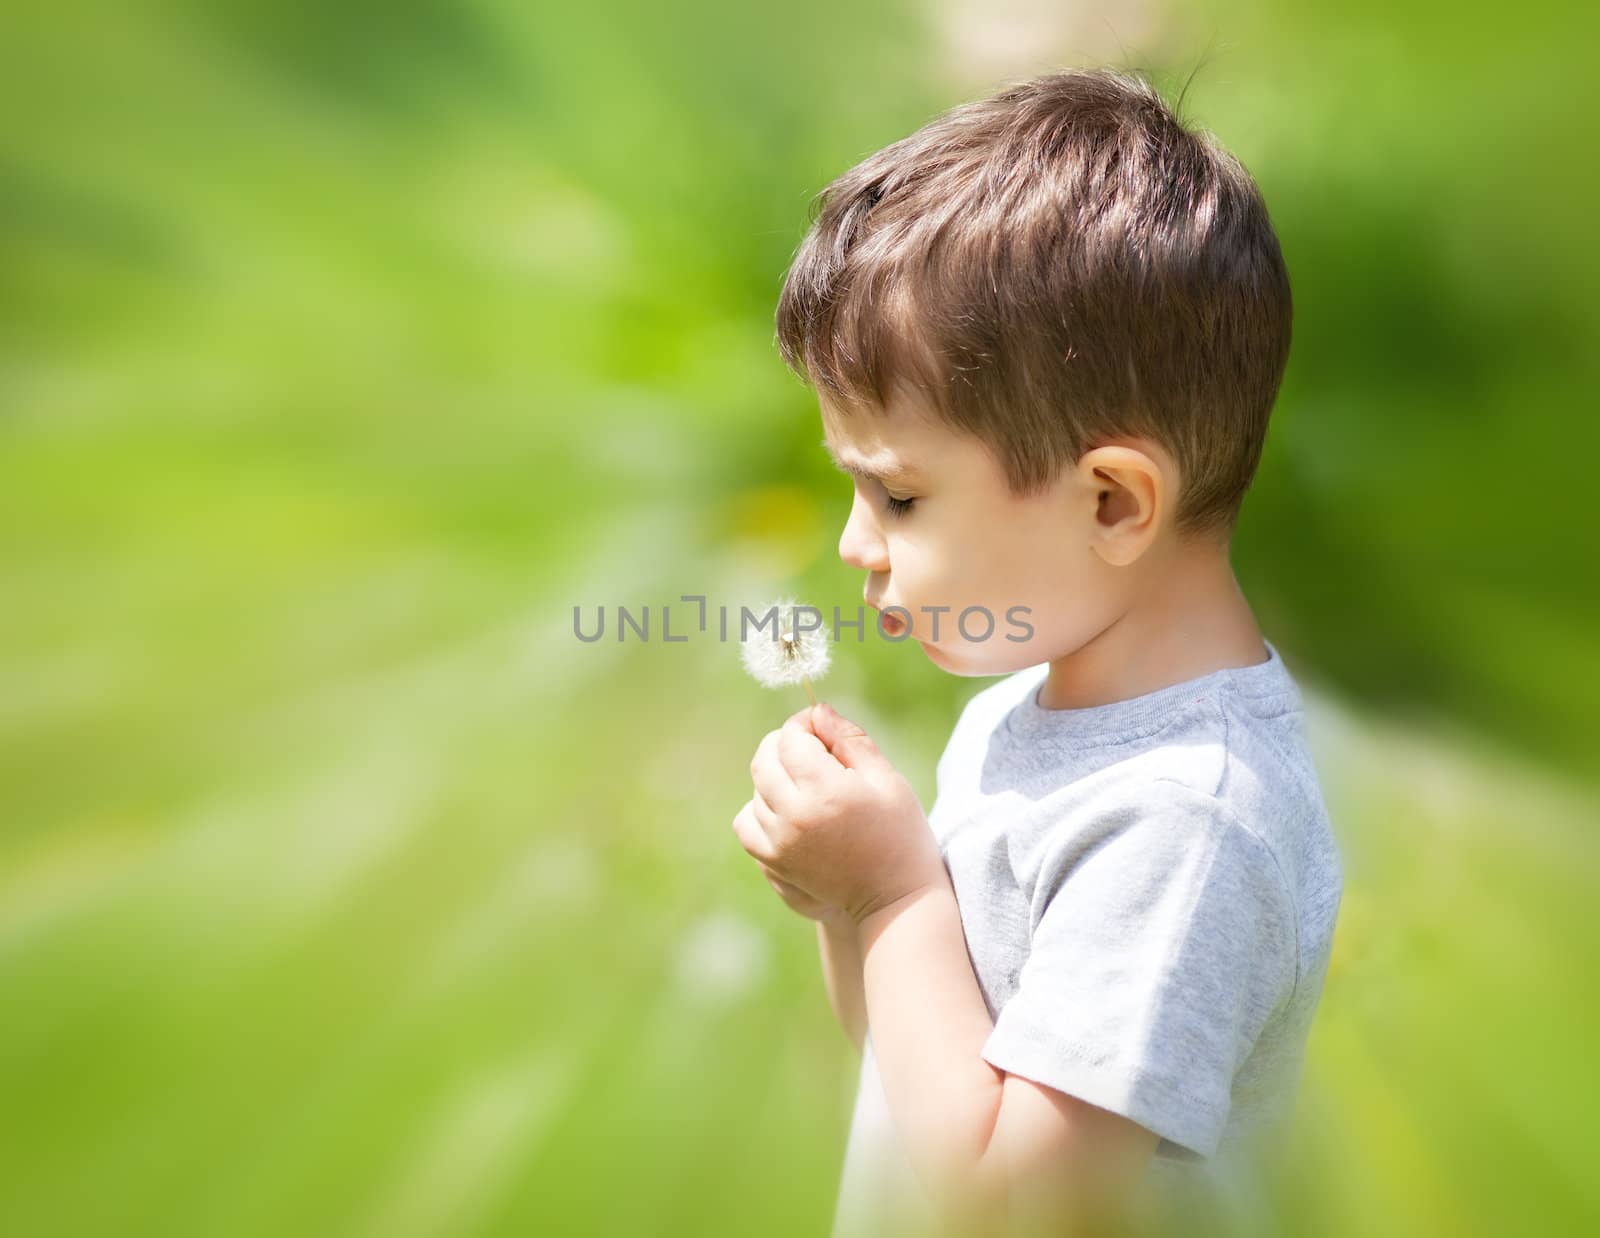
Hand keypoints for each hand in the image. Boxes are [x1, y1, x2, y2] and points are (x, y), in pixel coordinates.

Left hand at [733, 702, 944, 926]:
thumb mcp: (886, 778)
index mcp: (825, 790)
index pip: (791, 737)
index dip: (805, 724)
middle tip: (812, 750)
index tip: (822, 728)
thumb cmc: (899, 832)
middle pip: (765, 758)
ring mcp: (778, 842)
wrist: (894, 897)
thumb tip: (817, 710)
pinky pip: (746, 824)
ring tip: (809, 785)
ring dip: (776, 777)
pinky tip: (787, 810)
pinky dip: (759, 810)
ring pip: (756, 789)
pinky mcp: (773, 862)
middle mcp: (794, 815)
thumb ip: (849, 739)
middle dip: (784, 744)